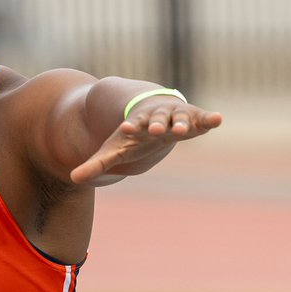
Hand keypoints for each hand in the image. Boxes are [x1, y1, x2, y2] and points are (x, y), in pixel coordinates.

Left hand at [69, 97, 221, 184]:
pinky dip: (208, 119)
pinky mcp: (192, 118)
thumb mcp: (115, 149)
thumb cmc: (133, 135)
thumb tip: (73, 178)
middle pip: (155, 120)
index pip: (132, 126)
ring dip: (180, 123)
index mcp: (136, 124)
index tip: (125, 129)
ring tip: (182, 130)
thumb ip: (96, 163)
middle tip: (152, 130)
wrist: (152, 113)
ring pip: (177, 118)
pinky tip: (217, 119)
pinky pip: (201, 119)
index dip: (130, 128)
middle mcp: (156, 118)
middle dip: (154, 124)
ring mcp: (175, 116)